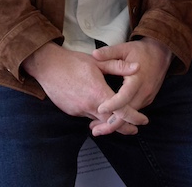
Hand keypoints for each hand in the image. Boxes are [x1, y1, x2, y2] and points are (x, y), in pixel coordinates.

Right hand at [22, 43, 141, 134]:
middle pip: (111, 123)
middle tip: (134, 129)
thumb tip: (137, 67)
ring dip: (108, 121)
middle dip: (124, 127)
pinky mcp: (71, 112)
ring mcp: (79, 110)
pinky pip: (87, 117)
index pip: (122, 111)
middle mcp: (89, 105)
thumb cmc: (73, 61)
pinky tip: (98, 111)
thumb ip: (118, 66)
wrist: (47, 66)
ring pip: (98, 121)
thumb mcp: (98, 61)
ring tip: (118, 120)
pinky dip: (95, 116)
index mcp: (99, 92)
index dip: (135, 117)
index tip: (143, 121)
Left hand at [90, 38, 172, 135]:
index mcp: (136, 78)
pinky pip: (134, 111)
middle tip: (94, 130)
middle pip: (128, 113)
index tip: (99, 109)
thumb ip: (109, 52)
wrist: (161, 53)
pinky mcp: (147, 100)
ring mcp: (147, 97)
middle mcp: (143, 91)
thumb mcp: (124, 48)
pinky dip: (123, 118)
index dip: (112, 104)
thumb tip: (93, 54)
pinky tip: (110, 121)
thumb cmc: (140, 51)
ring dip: (116, 123)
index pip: (125, 96)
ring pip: (131, 115)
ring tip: (98, 129)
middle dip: (112, 124)